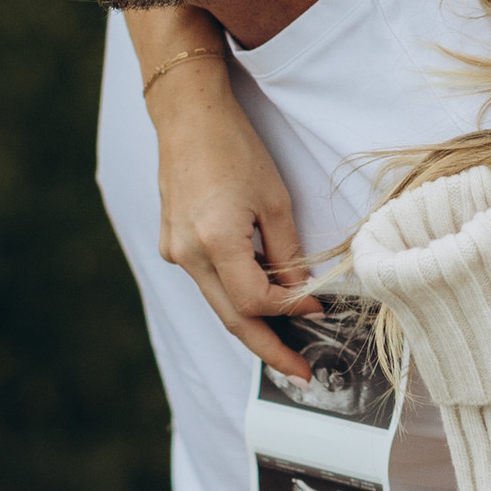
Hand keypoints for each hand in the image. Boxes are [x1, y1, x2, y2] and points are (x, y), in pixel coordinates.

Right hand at [147, 41, 319, 373]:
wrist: (188, 116)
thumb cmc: (234, 147)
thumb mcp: (274, 199)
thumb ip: (287, 253)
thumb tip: (297, 292)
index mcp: (214, 241)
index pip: (256, 301)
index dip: (291, 311)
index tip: (319, 312)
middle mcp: (187, 254)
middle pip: (231, 319)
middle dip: (268, 349)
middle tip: (300, 374)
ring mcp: (173, 251)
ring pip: (218, 303)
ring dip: (252, 323)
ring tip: (287, 342)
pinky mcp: (171, 243)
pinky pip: (207, 281)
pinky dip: (234, 294)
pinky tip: (260, 298)